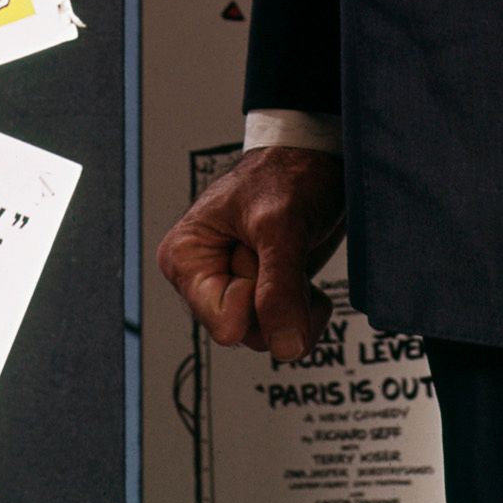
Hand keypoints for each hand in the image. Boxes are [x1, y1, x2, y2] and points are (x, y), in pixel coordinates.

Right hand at [157, 144, 345, 361]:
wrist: (316, 155)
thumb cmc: (287, 171)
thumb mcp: (281, 223)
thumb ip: (280, 287)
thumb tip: (286, 348)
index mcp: (186, 258)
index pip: (223, 323)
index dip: (257, 298)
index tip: (265, 254)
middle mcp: (205, 280)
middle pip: (247, 334)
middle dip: (279, 299)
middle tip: (284, 248)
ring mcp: (235, 289)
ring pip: (270, 336)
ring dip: (297, 303)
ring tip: (296, 255)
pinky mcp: (264, 294)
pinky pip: (287, 330)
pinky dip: (307, 309)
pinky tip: (307, 277)